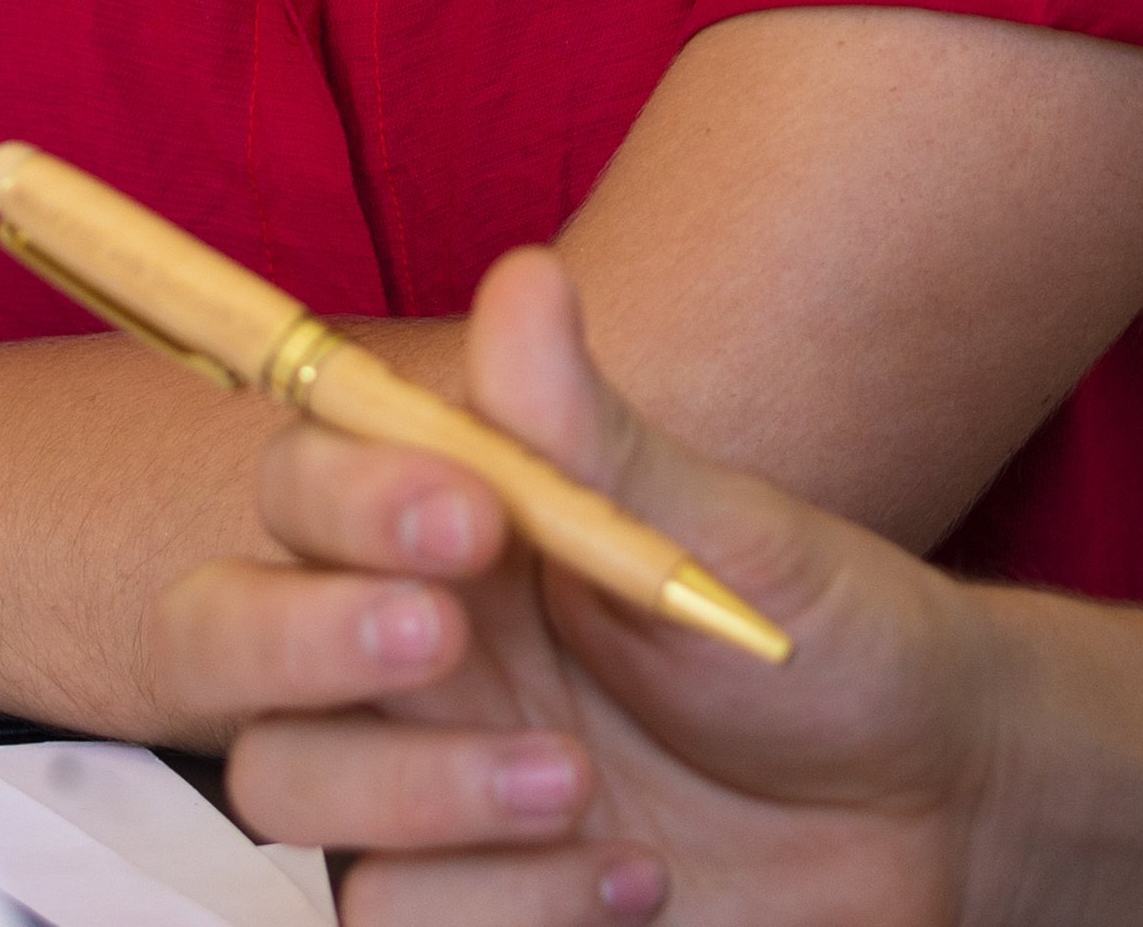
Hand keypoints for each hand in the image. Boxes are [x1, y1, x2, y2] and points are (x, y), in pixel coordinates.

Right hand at [170, 249, 1008, 926]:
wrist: (922, 813)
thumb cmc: (824, 644)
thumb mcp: (728, 539)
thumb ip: (598, 438)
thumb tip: (522, 279)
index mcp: (456, 537)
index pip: (304, 486)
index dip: (348, 496)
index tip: (468, 514)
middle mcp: (409, 658)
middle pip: (220, 641)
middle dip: (304, 639)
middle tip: (443, 638)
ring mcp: (419, 788)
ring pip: (287, 788)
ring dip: (431, 792)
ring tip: (585, 787)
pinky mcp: (460, 907)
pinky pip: (390, 914)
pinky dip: (510, 909)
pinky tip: (635, 883)